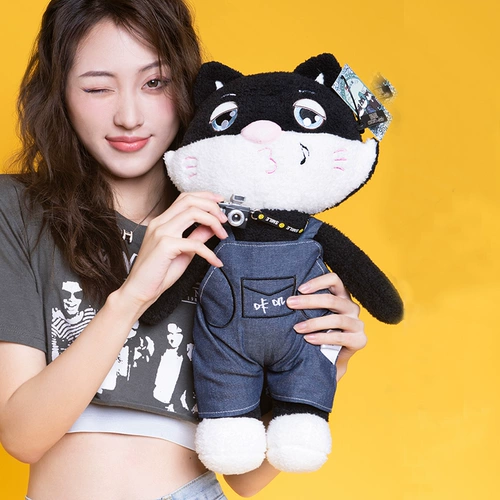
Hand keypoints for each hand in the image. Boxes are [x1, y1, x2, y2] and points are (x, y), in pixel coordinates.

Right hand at [120, 192, 227, 310]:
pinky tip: (215, 261)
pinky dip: (209, 252)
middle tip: (224, 219)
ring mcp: (161, 232)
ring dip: (213, 221)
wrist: (138, 291)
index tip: (220, 202)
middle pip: (190, 200)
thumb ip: (196, 237)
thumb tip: (211, 227)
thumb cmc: (156, 274)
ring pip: (193, 213)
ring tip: (222, 234)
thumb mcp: (183, 252)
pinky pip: (194, 243)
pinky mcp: (165, 246)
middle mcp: (160, 223)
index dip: (206, 197)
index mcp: (162, 222)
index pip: (185, 198)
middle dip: (212, 206)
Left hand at [286, 273, 366, 380]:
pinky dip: (322, 337)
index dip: (318, 282)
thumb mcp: (315, 315)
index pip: (334, 280)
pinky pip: (340, 337)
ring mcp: (358, 324)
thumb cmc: (320, 331)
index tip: (300, 288)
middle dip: (308, 301)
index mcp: (342, 296)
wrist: (332, 358)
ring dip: (313, 323)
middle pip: (332, 300)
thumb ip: (307, 305)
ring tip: (297, 328)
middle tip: (290, 304)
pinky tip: (309, 339)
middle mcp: (351, 307)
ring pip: (336, 319)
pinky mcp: (360, 340)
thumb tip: (284, 297)